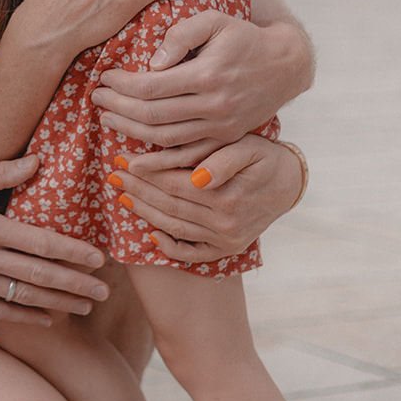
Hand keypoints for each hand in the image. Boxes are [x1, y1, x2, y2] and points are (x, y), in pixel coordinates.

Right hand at [0, 155, 110, 325]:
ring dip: (58, 303)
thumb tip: (38, 161)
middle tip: (105, 291)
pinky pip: (0, 311)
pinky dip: (27, 316)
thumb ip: (0, 173)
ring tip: (86, 306)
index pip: (40, 242)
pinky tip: (49, 318)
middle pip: (39, 275)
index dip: (73, 252)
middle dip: (76, 284)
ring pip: (24, 297)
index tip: (99, 258)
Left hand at [93, 11, 309, 147]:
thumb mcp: (214, 21)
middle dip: (119, 107)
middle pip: (153, 115)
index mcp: (208, 75)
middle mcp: (214, 106)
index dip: (122, 84)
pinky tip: (136, 147)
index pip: (152, 86)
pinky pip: (186, 153)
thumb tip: (152, 61)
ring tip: (108, 117)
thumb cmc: (242, 37)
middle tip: (96, 97)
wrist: (284, 65)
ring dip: (131, 131)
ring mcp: (221, 127)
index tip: (104, 77)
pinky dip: (158, 156)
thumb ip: (181, 35)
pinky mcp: (224, 139)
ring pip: (165, 138)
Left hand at [114, 135, 303, 263]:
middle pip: (169, 206)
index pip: (174, 184)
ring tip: (122, 196)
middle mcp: (225, 223)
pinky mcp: (225, 250)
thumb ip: (222, 159)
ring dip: (144, 212)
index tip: (123, 161)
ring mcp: (225, 240)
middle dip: (137, 190)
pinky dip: (169, 246)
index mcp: (227, 196)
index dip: (146, 173)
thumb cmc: (262, 157)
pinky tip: (150, 234)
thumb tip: (198, 177)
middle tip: (112, 176)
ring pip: (173, 227)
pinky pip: (191, 253)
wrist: (288, 184)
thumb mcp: (248, 147)